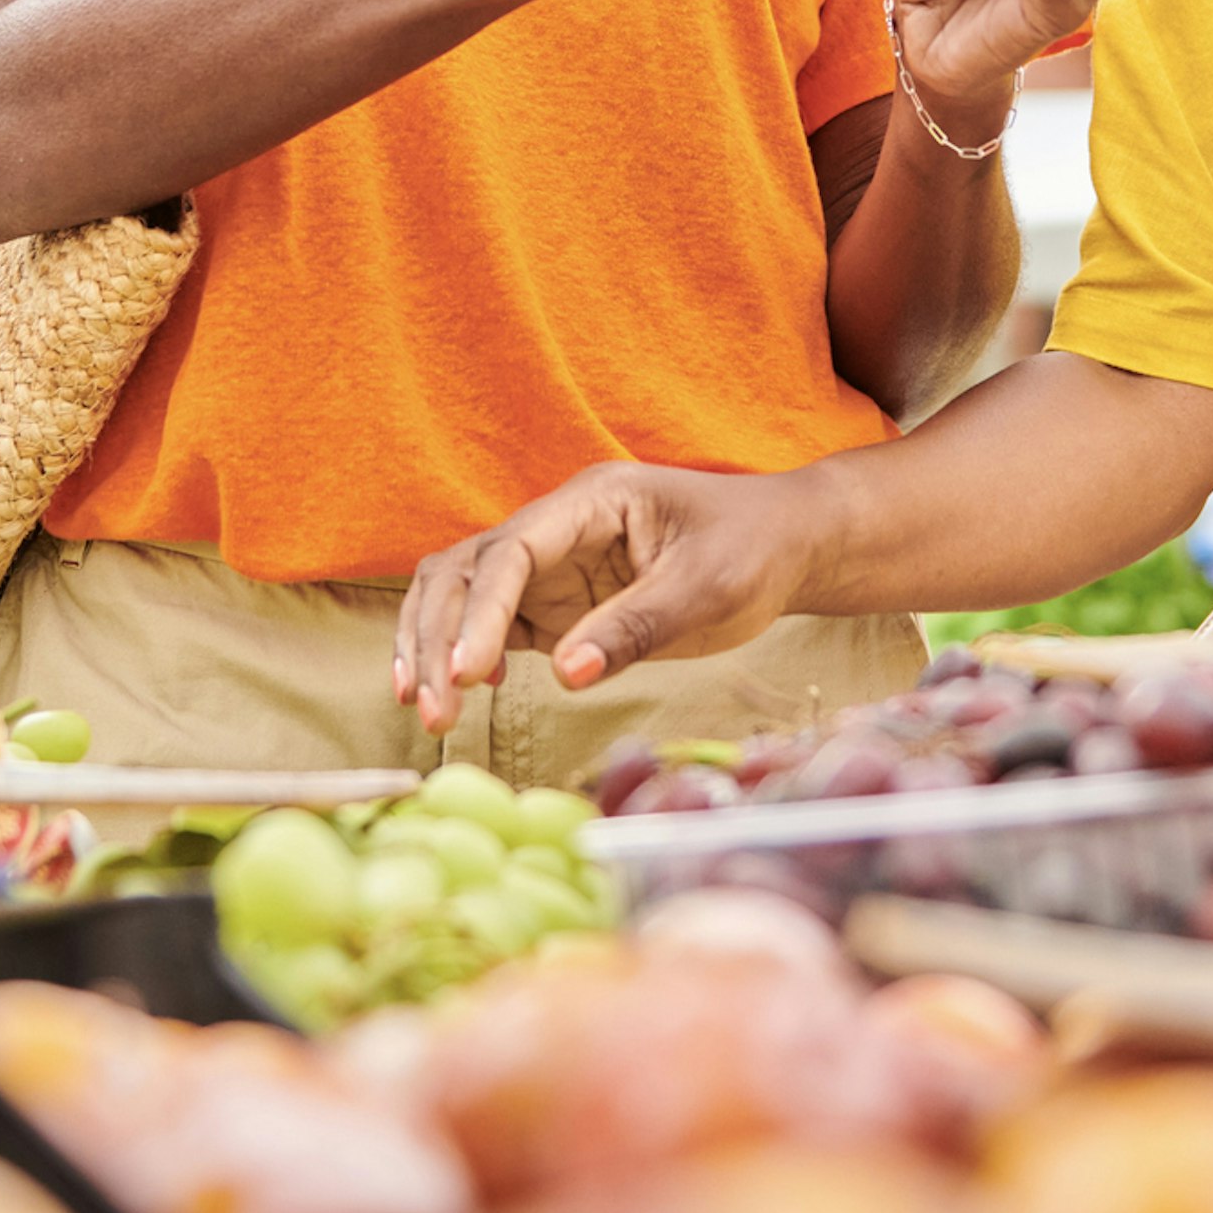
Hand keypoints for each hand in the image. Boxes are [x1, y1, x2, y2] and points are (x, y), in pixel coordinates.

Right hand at [392, 461, 829, 734]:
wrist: (786, 545)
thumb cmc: (754, 550)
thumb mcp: (709, 589)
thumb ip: (637, 627)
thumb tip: (564, 673)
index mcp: (592, 502)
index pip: (511, 551)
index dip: (479, 612)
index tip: (466, 672)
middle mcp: (556, 526)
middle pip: (464, 570)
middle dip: (437, 636)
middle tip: (431, 710)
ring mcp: (550, 564)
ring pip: (460, 593)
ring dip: (433, 646)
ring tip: (426, 711)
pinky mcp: (554, 602)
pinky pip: (487, 623)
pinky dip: (460, 656)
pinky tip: (457, 695)